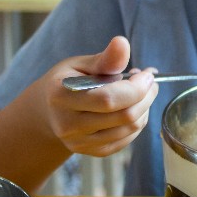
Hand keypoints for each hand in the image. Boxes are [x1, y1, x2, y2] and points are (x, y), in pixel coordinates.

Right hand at [38, 36, 158, 156]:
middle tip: (149, 82)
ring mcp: (79, 142)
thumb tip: (122, 43)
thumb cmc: (66, 81)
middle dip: (146, 97)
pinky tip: (132, 108)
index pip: (108, 99)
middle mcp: (68, 125)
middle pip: (124, 116)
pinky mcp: (91, 152)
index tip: (147, 75)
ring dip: (145, 109)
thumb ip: (104, 58)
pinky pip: (126, 140)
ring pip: (129, 129)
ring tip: (141, 93)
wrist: (47, 111)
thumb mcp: (79, 64)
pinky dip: (137, 122)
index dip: (136, 88)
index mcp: (61, 96)